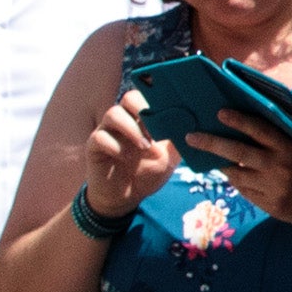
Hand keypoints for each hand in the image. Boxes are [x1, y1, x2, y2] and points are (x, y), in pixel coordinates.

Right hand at [86, 88, 182, 217]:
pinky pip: (100, 137)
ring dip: (132, 128)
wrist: (126, 196)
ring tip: (145, 146)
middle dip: (144, 110)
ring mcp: (107, 131)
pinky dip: (115, 146)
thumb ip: (179, 141)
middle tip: (156, 131)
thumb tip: (197, 126)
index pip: (146, 95)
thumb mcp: (169, 158)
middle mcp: (124, 120)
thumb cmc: (147, 172)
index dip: (156, 97)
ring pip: (113, 113)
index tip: (170, 108)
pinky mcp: (94, 147)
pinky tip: (126, 157)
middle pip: (129, 98)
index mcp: (141, 119)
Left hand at [179, 106, 291, 226]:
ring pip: (236, 174)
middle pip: (238, 152)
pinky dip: (237, 182)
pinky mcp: (268, 204)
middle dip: (212, 143)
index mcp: (288, 148)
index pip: (260, 130)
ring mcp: (272, 187)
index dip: (239, 121)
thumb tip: (248, 121)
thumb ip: (279, 137)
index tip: (219, 113)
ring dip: (222, 165)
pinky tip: (236, 176)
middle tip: (192, 137)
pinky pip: (243, 190)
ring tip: (212, 159)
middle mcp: (279, 166)